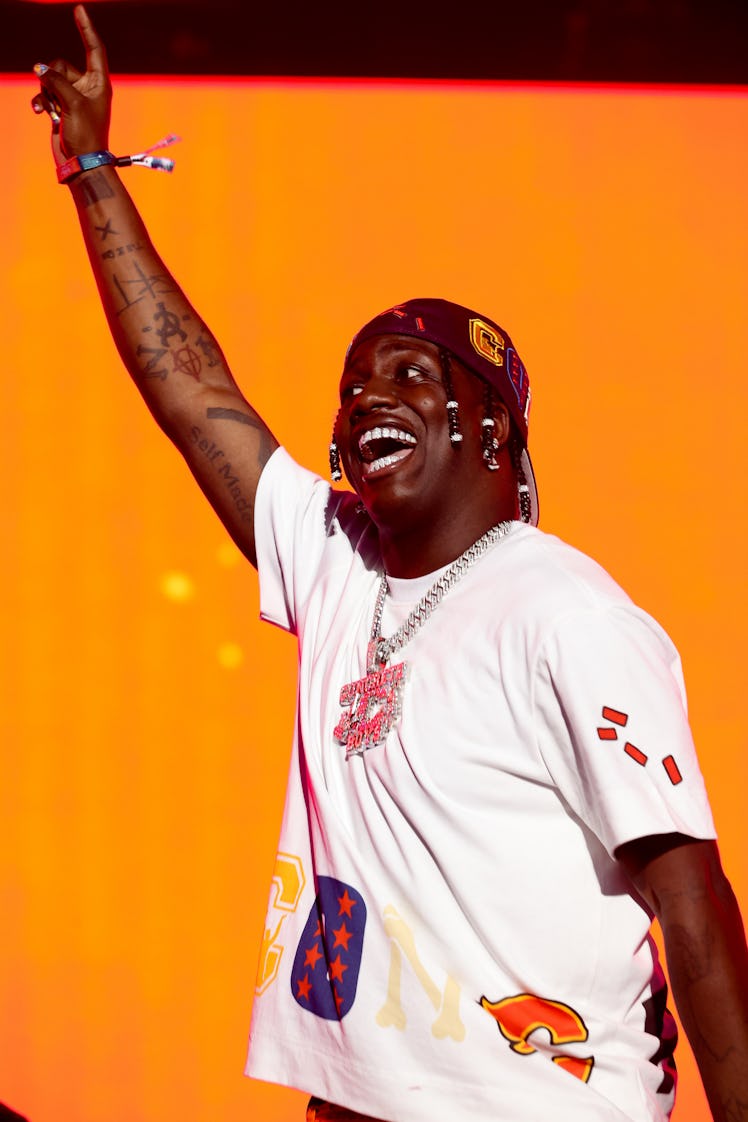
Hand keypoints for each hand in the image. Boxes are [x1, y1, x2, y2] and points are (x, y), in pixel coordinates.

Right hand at [31, 5, 111, 166]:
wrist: (81, 164)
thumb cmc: (86, 136)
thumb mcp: (72, 104)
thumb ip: (55, 80)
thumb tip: (39, 67)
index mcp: (100, 84)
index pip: (94, 49)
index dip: (86, 29)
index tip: (80, 9)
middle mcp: (88, 88)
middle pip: (62, 65)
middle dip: (53, 76)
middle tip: (58, 98)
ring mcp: (73, 98)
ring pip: (50, 78)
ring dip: (46, 92)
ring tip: (53, 111)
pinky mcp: (61, 108)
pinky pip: (45, 93)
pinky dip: (41, 101)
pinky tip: (41, 113)